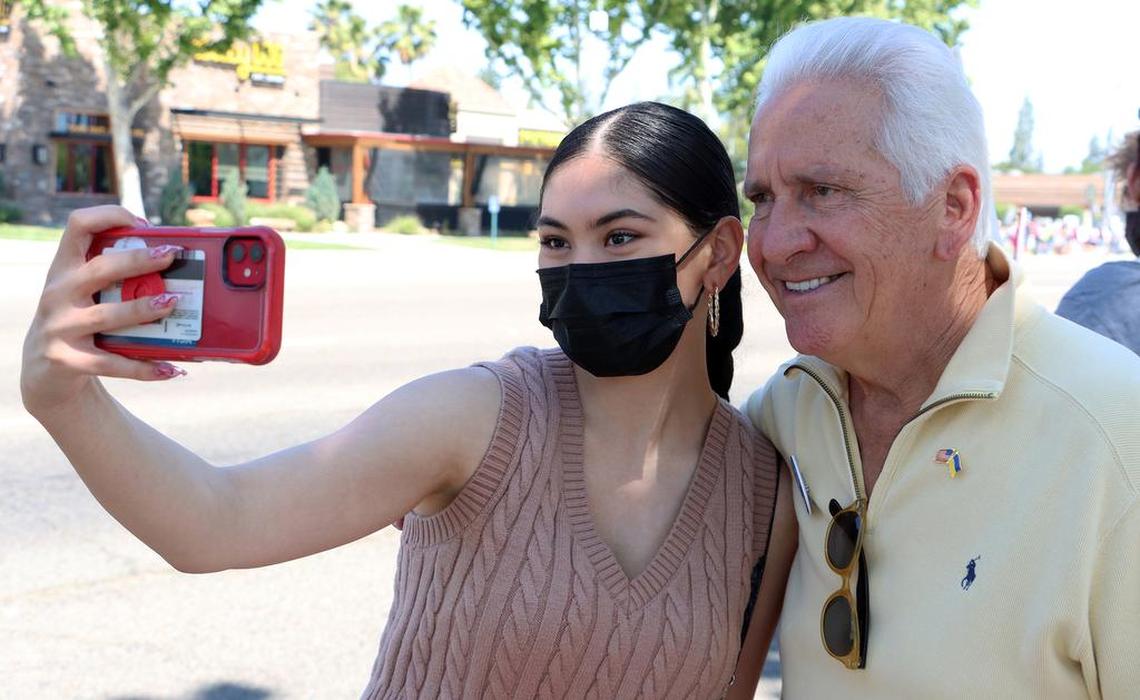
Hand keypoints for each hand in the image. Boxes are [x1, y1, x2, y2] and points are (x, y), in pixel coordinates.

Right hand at [21, 206, 185, 416]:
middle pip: (99, 269)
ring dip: (143, 309)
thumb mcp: (84, 292)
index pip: (78, 225)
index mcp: (64, 268)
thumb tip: (171, 258)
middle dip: (138, 260)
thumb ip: (113, 276)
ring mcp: (59, 327)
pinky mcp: (66, 360)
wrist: (44, 370)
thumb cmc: (79, 320)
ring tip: (172, 303)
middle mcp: (57, 293)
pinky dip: (143, 368)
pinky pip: (111, 363)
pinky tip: (170, 369)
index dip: (110, 216)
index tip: (143, 224)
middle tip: (171, 256)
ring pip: (107, 316)